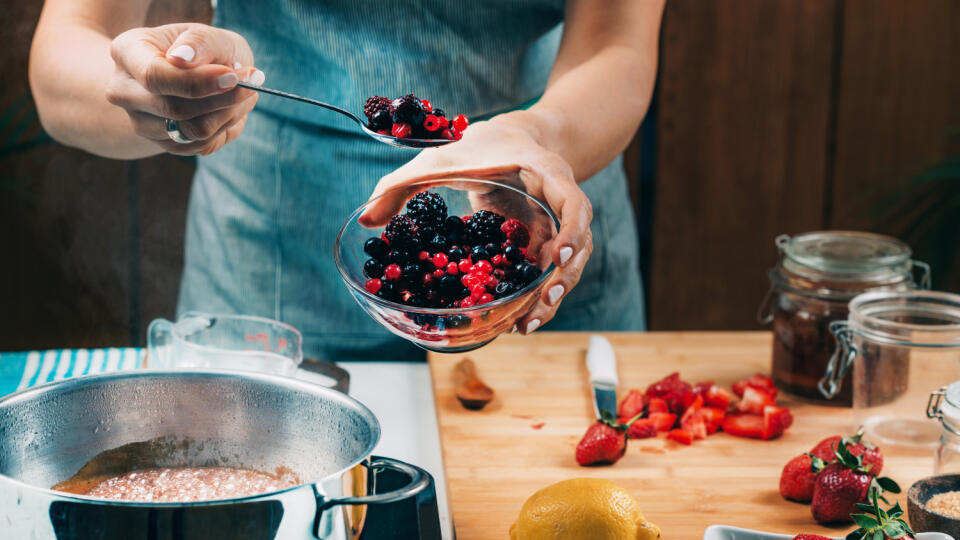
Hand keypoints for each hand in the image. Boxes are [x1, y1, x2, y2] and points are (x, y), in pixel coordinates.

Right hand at [105, 23, 261, 155]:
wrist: (195, 73)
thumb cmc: (201, 49)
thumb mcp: (205, 34)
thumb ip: (198, 42)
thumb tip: (183, 59)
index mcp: (127, 53)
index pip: (155, 76)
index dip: (197, 81)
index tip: (233, 76)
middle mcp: (124, 91)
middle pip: (174, 108)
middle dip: (222, 98)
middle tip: (252, 82)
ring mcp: (141, 122)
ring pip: (191, 131)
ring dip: (229, 114)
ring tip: (244, 94)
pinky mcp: (164, 144)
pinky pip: (201, 145)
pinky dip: (225, 128)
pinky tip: (231, 109)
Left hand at [361, 116, 593, 334]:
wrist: (508, 138)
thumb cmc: (478, 147)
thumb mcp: (438, 160)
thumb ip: (402, 185)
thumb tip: (365, 221)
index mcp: (547, 175)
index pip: (575, 204)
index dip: (571, 231)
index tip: (554, 257)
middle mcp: (560, 202)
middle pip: (578, 245)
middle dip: (565, 277)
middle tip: (542, 301)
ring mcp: (554, 224)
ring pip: (567, 265)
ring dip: (553, 295)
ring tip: (528, 324)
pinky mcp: (543, 240)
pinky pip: (547, 270)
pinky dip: (536, 293)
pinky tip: (519, 318)